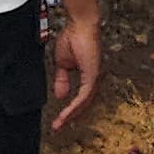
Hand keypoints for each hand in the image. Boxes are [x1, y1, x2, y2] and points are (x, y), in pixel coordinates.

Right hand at [47, 10, 104, 132]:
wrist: (79, 25)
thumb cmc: (73, 38)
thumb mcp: (62, 64)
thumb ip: (62, 80)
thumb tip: (61, 96)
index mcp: (88, 76)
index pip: (81, 98)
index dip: (71, 110)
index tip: (59, 120)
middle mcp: (94, 78)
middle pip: (84, 104)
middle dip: (71, 117)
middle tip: (58, 127)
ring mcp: (95, 77)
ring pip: (84, 103)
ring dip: (71, 115)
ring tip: (59, 124)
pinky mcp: (93, 75)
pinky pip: (84, 95)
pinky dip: (75, 106)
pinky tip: (66, 114)